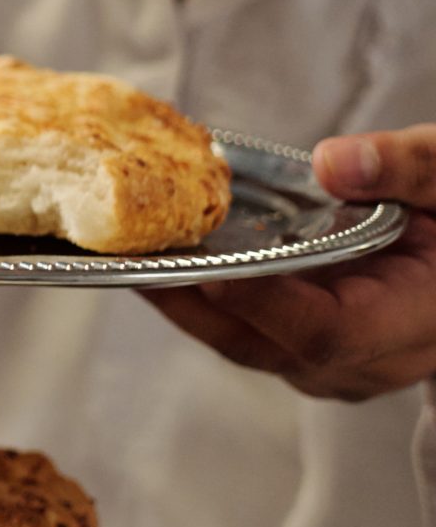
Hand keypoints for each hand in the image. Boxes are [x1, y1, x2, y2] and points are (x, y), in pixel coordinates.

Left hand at [141, 127, 435, 399]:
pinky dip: (201, 295)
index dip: (260, 302)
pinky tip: (160, 255)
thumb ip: (407, 168)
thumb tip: (334, 162)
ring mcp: (338, 363)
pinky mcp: (311, 347)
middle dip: (187, 301)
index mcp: (417, 320)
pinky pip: (245, 329)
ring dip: (182, 300)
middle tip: (122, 255)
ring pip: (243, 341)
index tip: (203, 266)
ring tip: (121, 252)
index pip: (325, 332)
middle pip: (262, 344)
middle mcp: (372, 359)